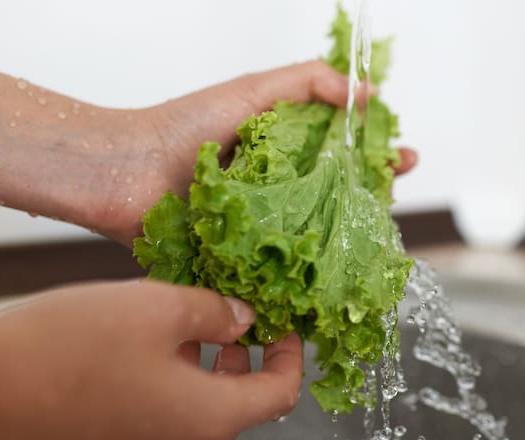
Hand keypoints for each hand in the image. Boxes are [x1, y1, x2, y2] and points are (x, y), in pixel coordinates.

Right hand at [0, 280, 301, 439]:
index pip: (281, 393)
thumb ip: (215, 313)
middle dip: (250, 351)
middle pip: (242, 397)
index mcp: (210, 415)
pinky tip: (152, 328)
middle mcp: (185, 438)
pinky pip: (164, 400)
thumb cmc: (74, 350)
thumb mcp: (161, 308)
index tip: (286, 320)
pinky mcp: (117, 431)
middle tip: (242, 311)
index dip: (292, 353)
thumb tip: (243, 317)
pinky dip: (175, 365)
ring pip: (201, 396)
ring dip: (209, 355)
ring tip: (193, 310)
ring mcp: (148, 439)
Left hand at [88, 60, 417, 244]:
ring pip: (316, 232)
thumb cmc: (180, 127)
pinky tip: (330, 272)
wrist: (121, 172)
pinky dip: (307, 270)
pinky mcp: (243, 256)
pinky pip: (282, 265)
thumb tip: (367, 92)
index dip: (376, 152)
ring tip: (373, 233)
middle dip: (372, 194)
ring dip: (347, 236)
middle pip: (337, 192)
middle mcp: (276, 184)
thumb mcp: (252, 91)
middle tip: (393, 194)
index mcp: (280, 145)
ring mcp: (261, 222)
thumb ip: (310, 82)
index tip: (403, 157)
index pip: (342, 149)